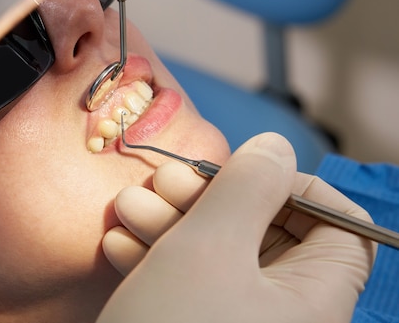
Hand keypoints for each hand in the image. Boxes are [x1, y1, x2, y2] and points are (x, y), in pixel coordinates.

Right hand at [98, 133, 375, 322]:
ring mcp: (232, 320)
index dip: (288, 185)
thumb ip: (249, 186)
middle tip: (164, 183)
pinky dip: (153, 257)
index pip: (333, 224)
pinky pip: (184, 283)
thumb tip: (274, 147)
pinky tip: (119, 244)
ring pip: (213, 254)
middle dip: (206, 198)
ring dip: (168, 222)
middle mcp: (282, 313)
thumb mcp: (211, 246)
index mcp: (314, 297)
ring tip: (127, 207)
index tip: (236, 174)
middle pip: (260, 232)